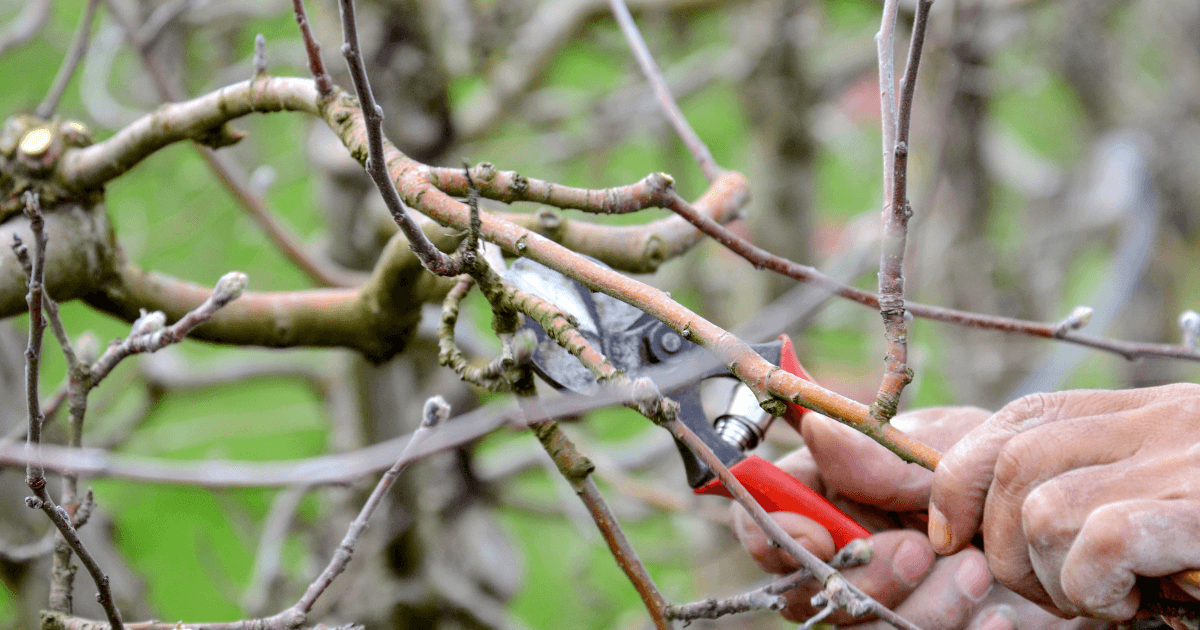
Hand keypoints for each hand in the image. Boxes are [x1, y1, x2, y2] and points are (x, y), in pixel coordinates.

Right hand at [733, 407, 997, 627]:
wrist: (1064, 519)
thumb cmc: (996, 468)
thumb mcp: (947, 447)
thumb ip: (882, 454)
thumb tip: (817, 429)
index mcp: (826, 493)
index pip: (761, 520)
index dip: (774, 536)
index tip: (819, 538)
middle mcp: (841, 554)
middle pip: (804, 589)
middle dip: (863, 576)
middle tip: (919, 550)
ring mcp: (880, 600)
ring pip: (863, 627)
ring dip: (921, 606)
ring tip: (977, 570)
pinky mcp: (919, 628)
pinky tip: (999, 614)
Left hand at [929, 384, 1199, 618]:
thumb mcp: (1151, 498)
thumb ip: (1074, 480)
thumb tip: (945, 478)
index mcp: (1147, 413)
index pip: (1023, 416)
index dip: (964, 476)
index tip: (949, 534)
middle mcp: (1165, 423)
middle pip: (1016, 461)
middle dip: (1001, 543)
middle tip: (1051, 589)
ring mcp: (1186, 464)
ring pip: (1046, 510)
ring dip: (1053, 577)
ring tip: (1103, 597)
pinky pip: (1103, 543)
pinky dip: (1094, 588)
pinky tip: (1131, 602)